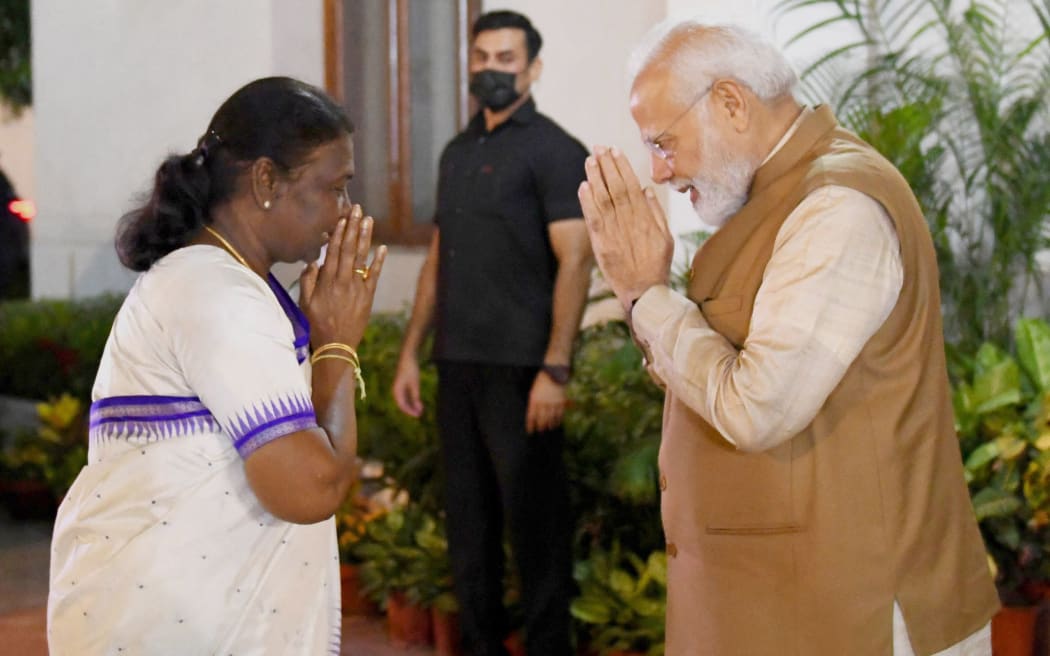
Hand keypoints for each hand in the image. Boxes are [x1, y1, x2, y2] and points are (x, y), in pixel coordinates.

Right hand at [300, 205, 387, 347]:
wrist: (336, 346)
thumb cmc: (317, 324)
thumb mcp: (305, 302)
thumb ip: (308, 280)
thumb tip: (313, 262)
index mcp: (327, 281)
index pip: (334, 251)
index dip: (339, 232)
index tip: (342, 217)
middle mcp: (343, 280)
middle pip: (349, 249)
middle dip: (353, 227)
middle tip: (357, 209)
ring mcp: (357, 288)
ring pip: (362, 258)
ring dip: (365, 238)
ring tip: (368, 220)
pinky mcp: (368, 296)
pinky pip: (374, 275)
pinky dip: (378, 261)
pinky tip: (382, 247)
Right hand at [392, 354, 423, 417]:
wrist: (408, 357)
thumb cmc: (411, 370)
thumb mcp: (415, 384)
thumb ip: (416, 396)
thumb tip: (418, 409)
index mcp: (397, 390)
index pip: (402, 405)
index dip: (410, 412)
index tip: (418, 415)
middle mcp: (396, 390)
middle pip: (403, 404)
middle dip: (411, 410)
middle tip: (420, 414)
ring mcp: (399, 388)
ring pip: (405, 401)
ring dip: (412, 406)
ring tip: (420, 410)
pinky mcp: (403, 385)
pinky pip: (406, 396)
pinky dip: (412, 400)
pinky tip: (418, 403)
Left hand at [526, 371, 566, 433]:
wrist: (554, 372)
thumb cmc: (542, 381)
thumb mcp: (534, 391)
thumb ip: (534, 402)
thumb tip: (534, 414)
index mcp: (534, 399)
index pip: (531, 416)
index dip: (530, 425)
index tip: (530, 431)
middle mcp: (543, 402)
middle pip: (541, 418)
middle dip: (541, 426)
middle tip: (540, 430)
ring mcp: (552, 402)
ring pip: (550, 417)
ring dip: (549, 424)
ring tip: (549, 428)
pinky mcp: (560, 401)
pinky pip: (559, 413)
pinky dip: (558, 419)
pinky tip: (557, 423)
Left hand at [578, 146, 672, 311]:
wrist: (643, 291)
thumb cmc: (656, 264)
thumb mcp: (665, 237)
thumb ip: (656, 213)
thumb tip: (647, 190)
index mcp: (645, 217)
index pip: (631, 185)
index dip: (621, 167)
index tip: (614, 151)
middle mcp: (629, 221)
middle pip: (615, 186)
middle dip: (606, 165)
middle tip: (598, 147)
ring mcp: (614, 231)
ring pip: (603, 198)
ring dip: (595, 177)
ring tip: (590, 160)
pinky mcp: (601, 243)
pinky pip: (592, 218)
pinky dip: (587, 201)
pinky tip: (583, 186)